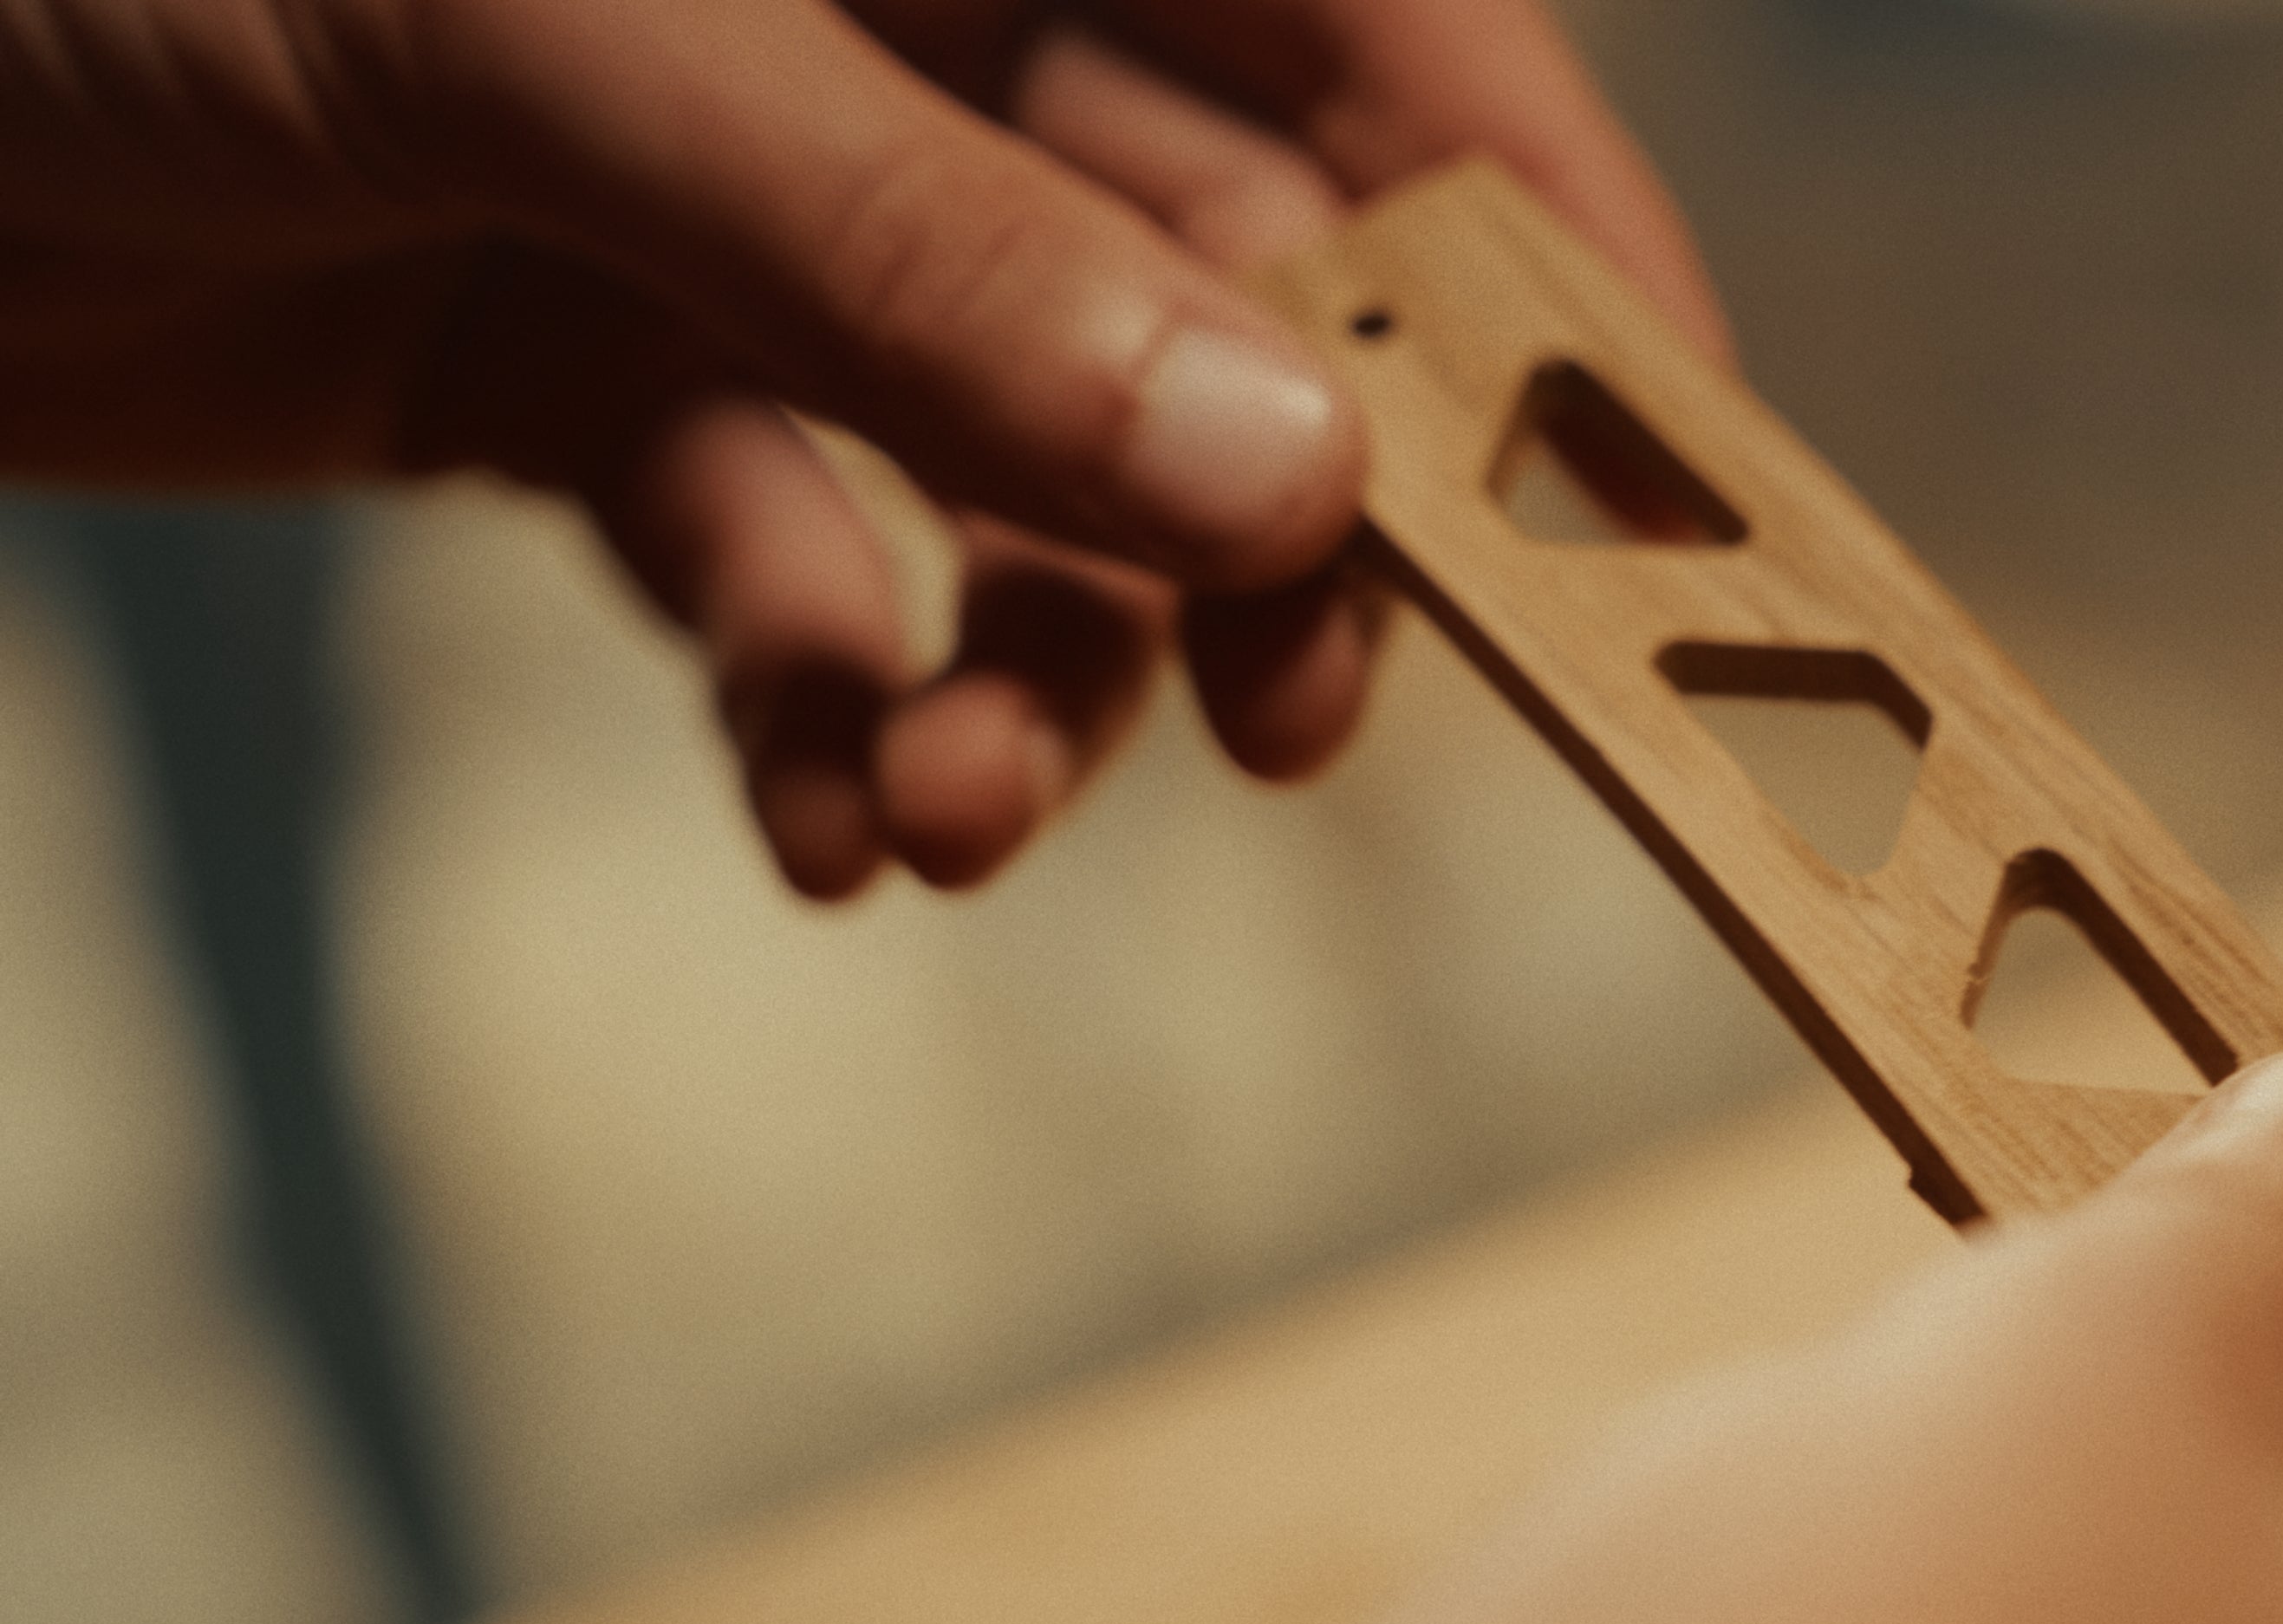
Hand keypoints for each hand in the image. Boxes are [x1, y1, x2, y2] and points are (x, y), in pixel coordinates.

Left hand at [0, 0, 1721, 895]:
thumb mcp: (560, 30)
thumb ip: (919, 255)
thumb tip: (1295, 485)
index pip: (1363, 27)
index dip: (1533, 241)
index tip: (1651, 484)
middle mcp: (900, 19)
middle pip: (1216, 289)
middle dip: (1254, 531)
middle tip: (1290, 726)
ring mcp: (753, 204)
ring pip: (1011, 474)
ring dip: (1023, 674)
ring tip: (942, 812)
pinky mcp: (592, 369)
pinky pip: (786, 568)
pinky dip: (815, 704)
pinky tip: (810, 814)